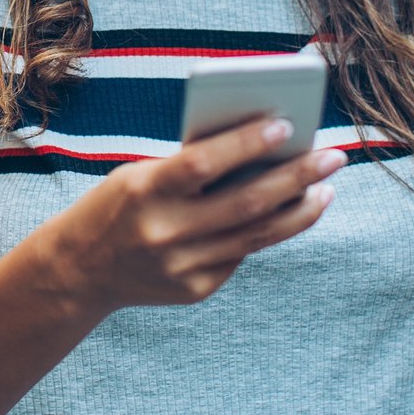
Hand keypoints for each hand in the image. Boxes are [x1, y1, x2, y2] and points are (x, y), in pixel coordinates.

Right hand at [44, 116, 345, 310]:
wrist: (79, 270)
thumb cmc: (120, 204)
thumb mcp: (142, 175)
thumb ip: (193, 168)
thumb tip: (265, 151)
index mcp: (143, 191)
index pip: (202, 164)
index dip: (245, 144)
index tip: (286, 124)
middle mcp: (164, 233)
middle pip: (246, 204)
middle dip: (297, 177)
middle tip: (334, 156)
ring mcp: (181, 267)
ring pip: (257, 236)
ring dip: (299, 210)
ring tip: (327, 188)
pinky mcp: (195, 290)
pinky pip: (240, 255)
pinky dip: (265, 231)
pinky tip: (288, 212)